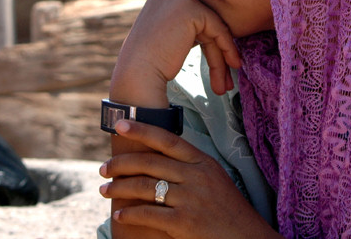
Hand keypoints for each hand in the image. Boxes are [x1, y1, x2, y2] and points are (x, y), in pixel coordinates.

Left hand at [100, 120, 280, 238]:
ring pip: (145, 187)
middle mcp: (197, 176)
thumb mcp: (214, 179)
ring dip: (119, 187)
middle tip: (103, 168)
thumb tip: (159, 156)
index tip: (121, 123)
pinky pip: (148, 214)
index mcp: (204, 162)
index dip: (143, 130)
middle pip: (151, 162)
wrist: (247, 238)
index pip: (168, 140)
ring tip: (104, 190)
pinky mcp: (184, 223)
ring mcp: (190, 199)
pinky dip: (129, 213)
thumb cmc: (228, 209)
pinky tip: (119, 214)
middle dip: (122, 163)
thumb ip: (191, 167)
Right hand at [111, 0, 240, 102]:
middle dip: (217, 49)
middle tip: (225, 78)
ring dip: (222, 56)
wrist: (137, 74)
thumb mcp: (170, 31)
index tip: (220, 62)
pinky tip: (232, 65)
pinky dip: (227, 48)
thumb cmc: (150, 60)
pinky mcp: (191, 9)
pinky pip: (218, 28)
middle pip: (204, 19)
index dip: (208, 38)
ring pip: (213, 26)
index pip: (196, 12)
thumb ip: (189, 23)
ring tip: (227, 84)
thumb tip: (215, 26)